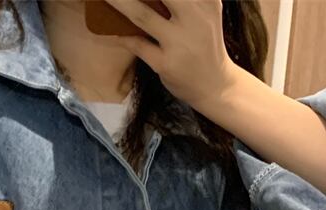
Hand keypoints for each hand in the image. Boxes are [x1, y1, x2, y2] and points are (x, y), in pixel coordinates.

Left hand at [101, 0, 241, 112]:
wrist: (215, 84)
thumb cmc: (204, 41)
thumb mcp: (205, 10)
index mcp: (205, 0)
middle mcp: (195, 16)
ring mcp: (179, 42)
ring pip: (142, 15)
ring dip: (118, 2)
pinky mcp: (166, 63)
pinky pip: (137, 44)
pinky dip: (121, 35)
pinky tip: (109, 28)